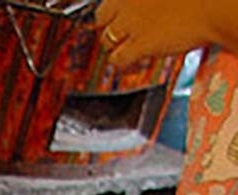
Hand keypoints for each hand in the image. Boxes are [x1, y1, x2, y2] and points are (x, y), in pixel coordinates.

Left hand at [95, 0, 214, 68]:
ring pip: (107, 41)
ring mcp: (132, 24)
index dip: (111, 13)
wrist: (216, 5)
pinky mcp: (140, 45)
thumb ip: (150, 0)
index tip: (117, 18)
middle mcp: (129, 3)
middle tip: (121, 35)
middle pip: (102, 20)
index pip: (107, 3)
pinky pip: (117, 60)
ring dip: (116, 46)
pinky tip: (132, 64)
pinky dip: (122, 64)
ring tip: (128, 50)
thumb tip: (147, 10)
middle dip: (111, 28)